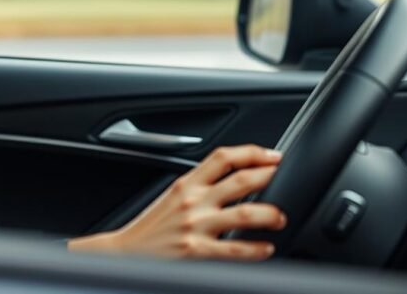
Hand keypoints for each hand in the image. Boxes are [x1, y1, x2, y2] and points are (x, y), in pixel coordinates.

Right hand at [68, 144, 285, 259]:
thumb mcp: (172, 197)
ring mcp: (195, 225)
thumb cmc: (151, 228)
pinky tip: (266, 248)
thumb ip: (199, 188)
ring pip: (244, 213)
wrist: (123, 252)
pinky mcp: (196, 250)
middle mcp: (192, 200)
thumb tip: (233, 182)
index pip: (223, 157)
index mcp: (186, 183)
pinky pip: (234, 248)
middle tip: (282, 179)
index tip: (271, 155)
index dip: (252, 153)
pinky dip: (255, 249)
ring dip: (270, 214)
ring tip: (280, 218)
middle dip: (267, 177)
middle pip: (239, 180)